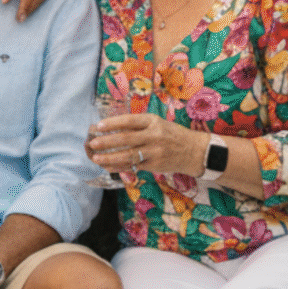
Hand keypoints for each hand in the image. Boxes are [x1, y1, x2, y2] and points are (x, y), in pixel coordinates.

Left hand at [85, 111, 206, 178]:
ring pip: (128, 155)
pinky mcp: (155, 165)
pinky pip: (133, 166)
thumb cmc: (171, 135)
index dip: (112, 123)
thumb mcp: (157, 124)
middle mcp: (154, 136)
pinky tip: (108, 166)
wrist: (195, 151)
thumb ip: (137, 127)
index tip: (98, 126)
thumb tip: (111, 129)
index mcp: (153, 121)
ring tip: (96, 158)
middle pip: (126, 139)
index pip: (129, 121)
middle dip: (107, 141)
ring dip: (110, 157)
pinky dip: (119, 167)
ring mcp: (154, 152)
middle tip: (92, 143)